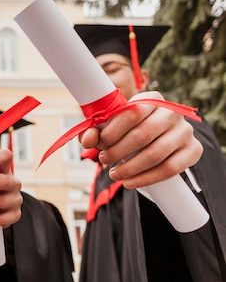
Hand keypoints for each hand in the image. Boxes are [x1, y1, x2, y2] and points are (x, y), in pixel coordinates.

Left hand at [79, 91, 202, 188]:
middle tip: (104, 160)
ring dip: (130, 168)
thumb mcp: (108, 128)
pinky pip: (170, 168)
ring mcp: (185, 131)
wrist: (156, 140)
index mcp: (151, 99)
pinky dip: (146, 178)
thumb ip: (94, 131)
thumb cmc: (127, 131)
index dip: (112, 132)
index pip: (131, 113)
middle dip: (118, 151)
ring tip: (114, 174)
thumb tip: (87, 139)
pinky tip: (129, 182)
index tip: (99, 144)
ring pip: (156, 153)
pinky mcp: (193, 150)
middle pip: (143, 134)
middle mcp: (172, 112)